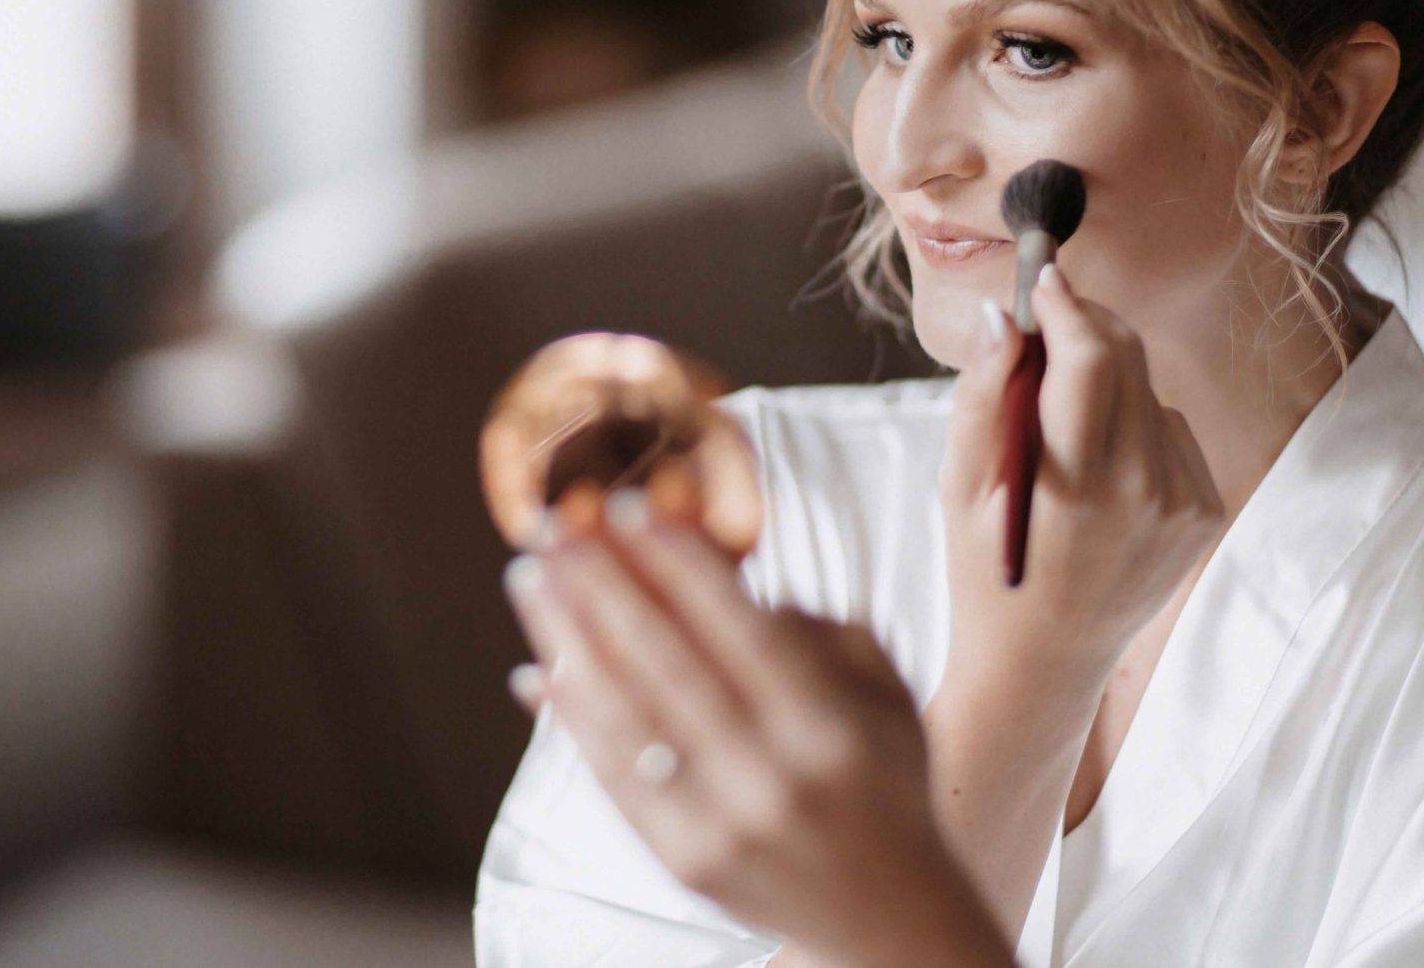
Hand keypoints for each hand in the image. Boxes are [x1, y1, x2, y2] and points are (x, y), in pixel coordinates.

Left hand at [502, 498, 1009, 967]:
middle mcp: (772, 777)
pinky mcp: (681, 861)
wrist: (891, 916)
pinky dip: (572, 717)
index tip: (628, 508)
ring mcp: (720, 825)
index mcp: (830, 727)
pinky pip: (612, 776)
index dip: (679, 564)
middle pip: (667, 662)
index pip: (739, 628)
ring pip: (626, 716)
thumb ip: (818, 627)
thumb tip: (719, 583)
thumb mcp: (886, 691)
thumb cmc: (885, 780)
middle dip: (604, 583)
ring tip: (532, 578)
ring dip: (569, 638)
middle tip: (556, 527)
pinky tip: (540, 668)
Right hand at [937, 261, 1225, 683]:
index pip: (1091, 356)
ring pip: (1149, 389)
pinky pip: (1170, 430)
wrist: (1045, 661)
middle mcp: (1145, 492)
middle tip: (1040, 329)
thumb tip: (1005, 318)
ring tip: (1060, 430)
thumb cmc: (986, 570)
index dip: (1065, 304)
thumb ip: (982, 397)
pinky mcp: (1206, 513)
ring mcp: (1184, 505)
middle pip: (1127, 357)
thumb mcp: (959, 488)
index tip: (1042, 279)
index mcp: (1077, 486)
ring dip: (1105, 380)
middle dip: (1084, 327)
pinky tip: (1098, 469)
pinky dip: (1133, 426)